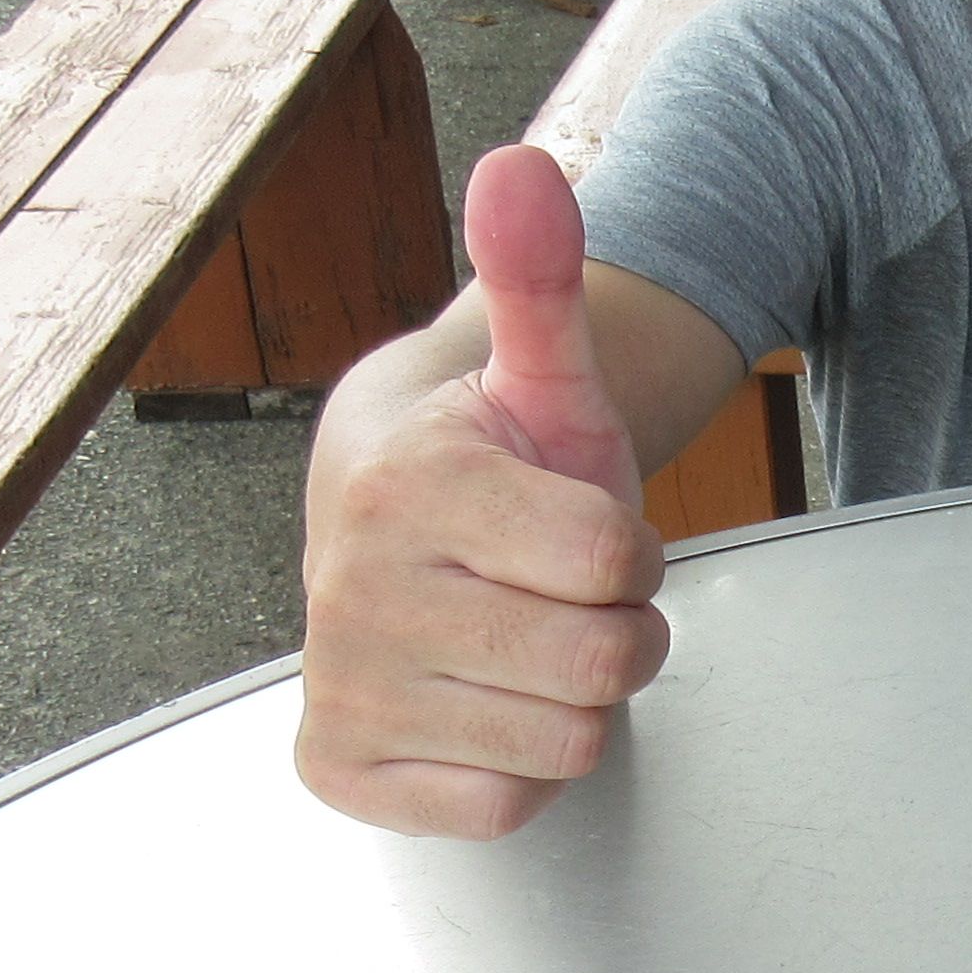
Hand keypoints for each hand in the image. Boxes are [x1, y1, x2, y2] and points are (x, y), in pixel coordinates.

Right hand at [294, 145, 672, 837]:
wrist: (385, 530)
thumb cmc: (492, 465)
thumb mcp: (539, 375)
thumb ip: (541, 280)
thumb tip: (524, 166)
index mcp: (409, 484)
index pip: (615, 558)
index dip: (628, 548)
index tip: (580, 528)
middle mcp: (355, 590)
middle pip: (600, 660)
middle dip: (615, 628)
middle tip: (563, 592)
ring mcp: (343, 686)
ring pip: (564, 740)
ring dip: (576, 698)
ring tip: (525, 637)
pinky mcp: (343, 769)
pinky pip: (503, 806)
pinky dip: (518, 768)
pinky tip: (482, 701)